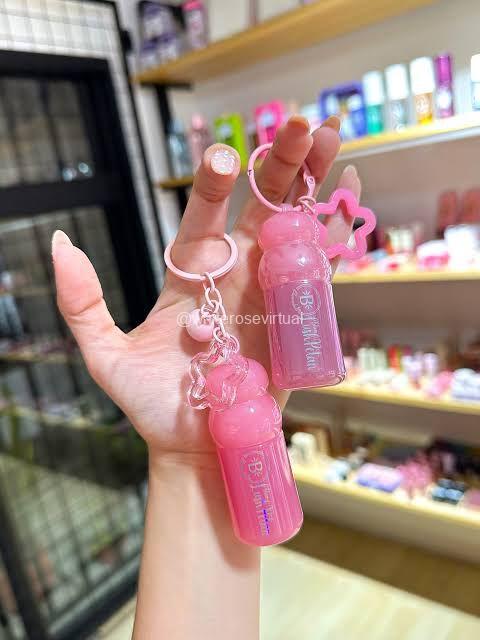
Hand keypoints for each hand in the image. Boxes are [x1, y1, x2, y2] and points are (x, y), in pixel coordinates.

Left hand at [53, 116, 359, 462]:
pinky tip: (352, 192)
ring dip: (313, 182)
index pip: (204, 217)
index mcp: (191, 273)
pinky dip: (338, 233)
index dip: (214, 187)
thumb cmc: (154, 404)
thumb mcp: (106, 355)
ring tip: (331, 137)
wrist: (197, 447)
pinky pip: (321, 269)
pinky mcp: (298, 316)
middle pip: (258, 207)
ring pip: (294, 226)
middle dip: (278, 164)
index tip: (224, 157)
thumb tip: (59, 242)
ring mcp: (269, 290)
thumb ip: (83, 302)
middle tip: (299, 121)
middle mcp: (234, 273)